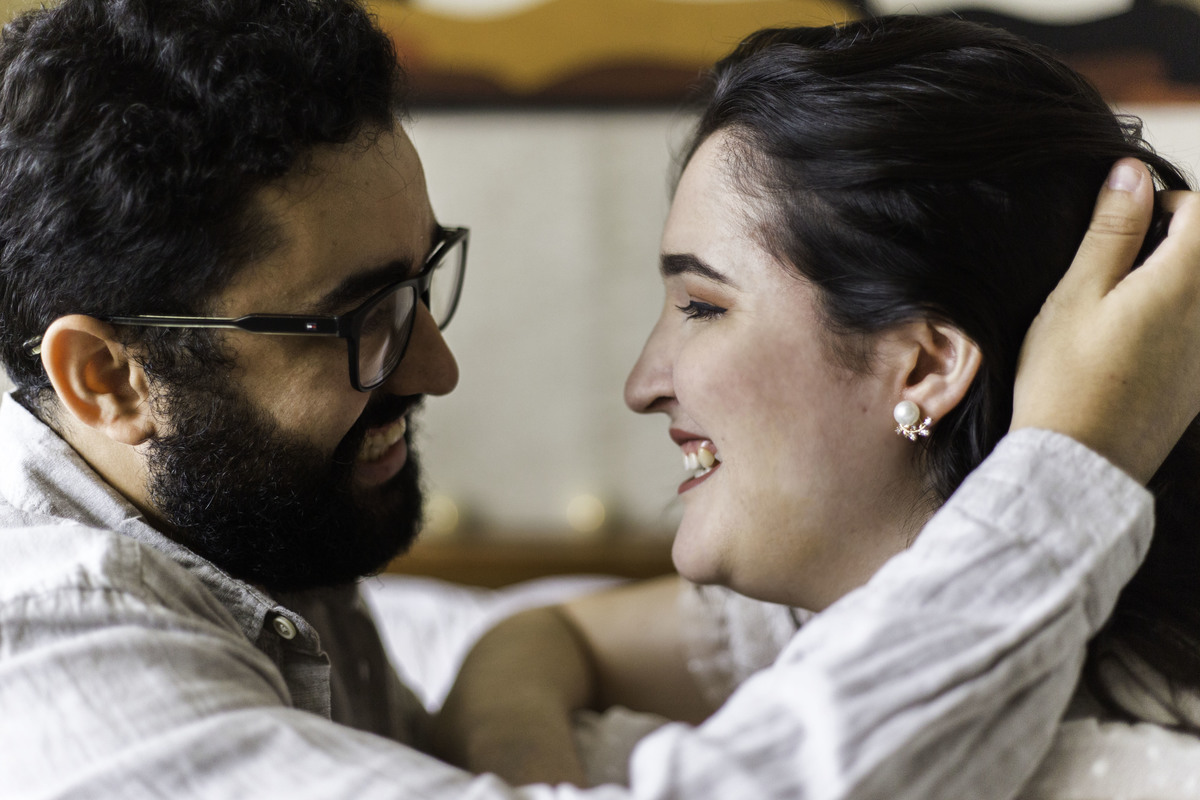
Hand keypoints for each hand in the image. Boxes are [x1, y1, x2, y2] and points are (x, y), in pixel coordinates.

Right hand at [1012, 159, 1199, 482]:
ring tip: (1120, 304)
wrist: (1079, 462)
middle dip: (1170, 241)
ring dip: (1172, 279)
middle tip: (1115, 265)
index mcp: (1185, 284)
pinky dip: (1174, 316)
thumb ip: (1111, 231)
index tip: (1118, 227)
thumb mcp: (1075, 296)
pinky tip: (1130, 341)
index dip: (1162, 203)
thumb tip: (1133, 172)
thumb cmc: (1065, 378)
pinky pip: (1198, 326)